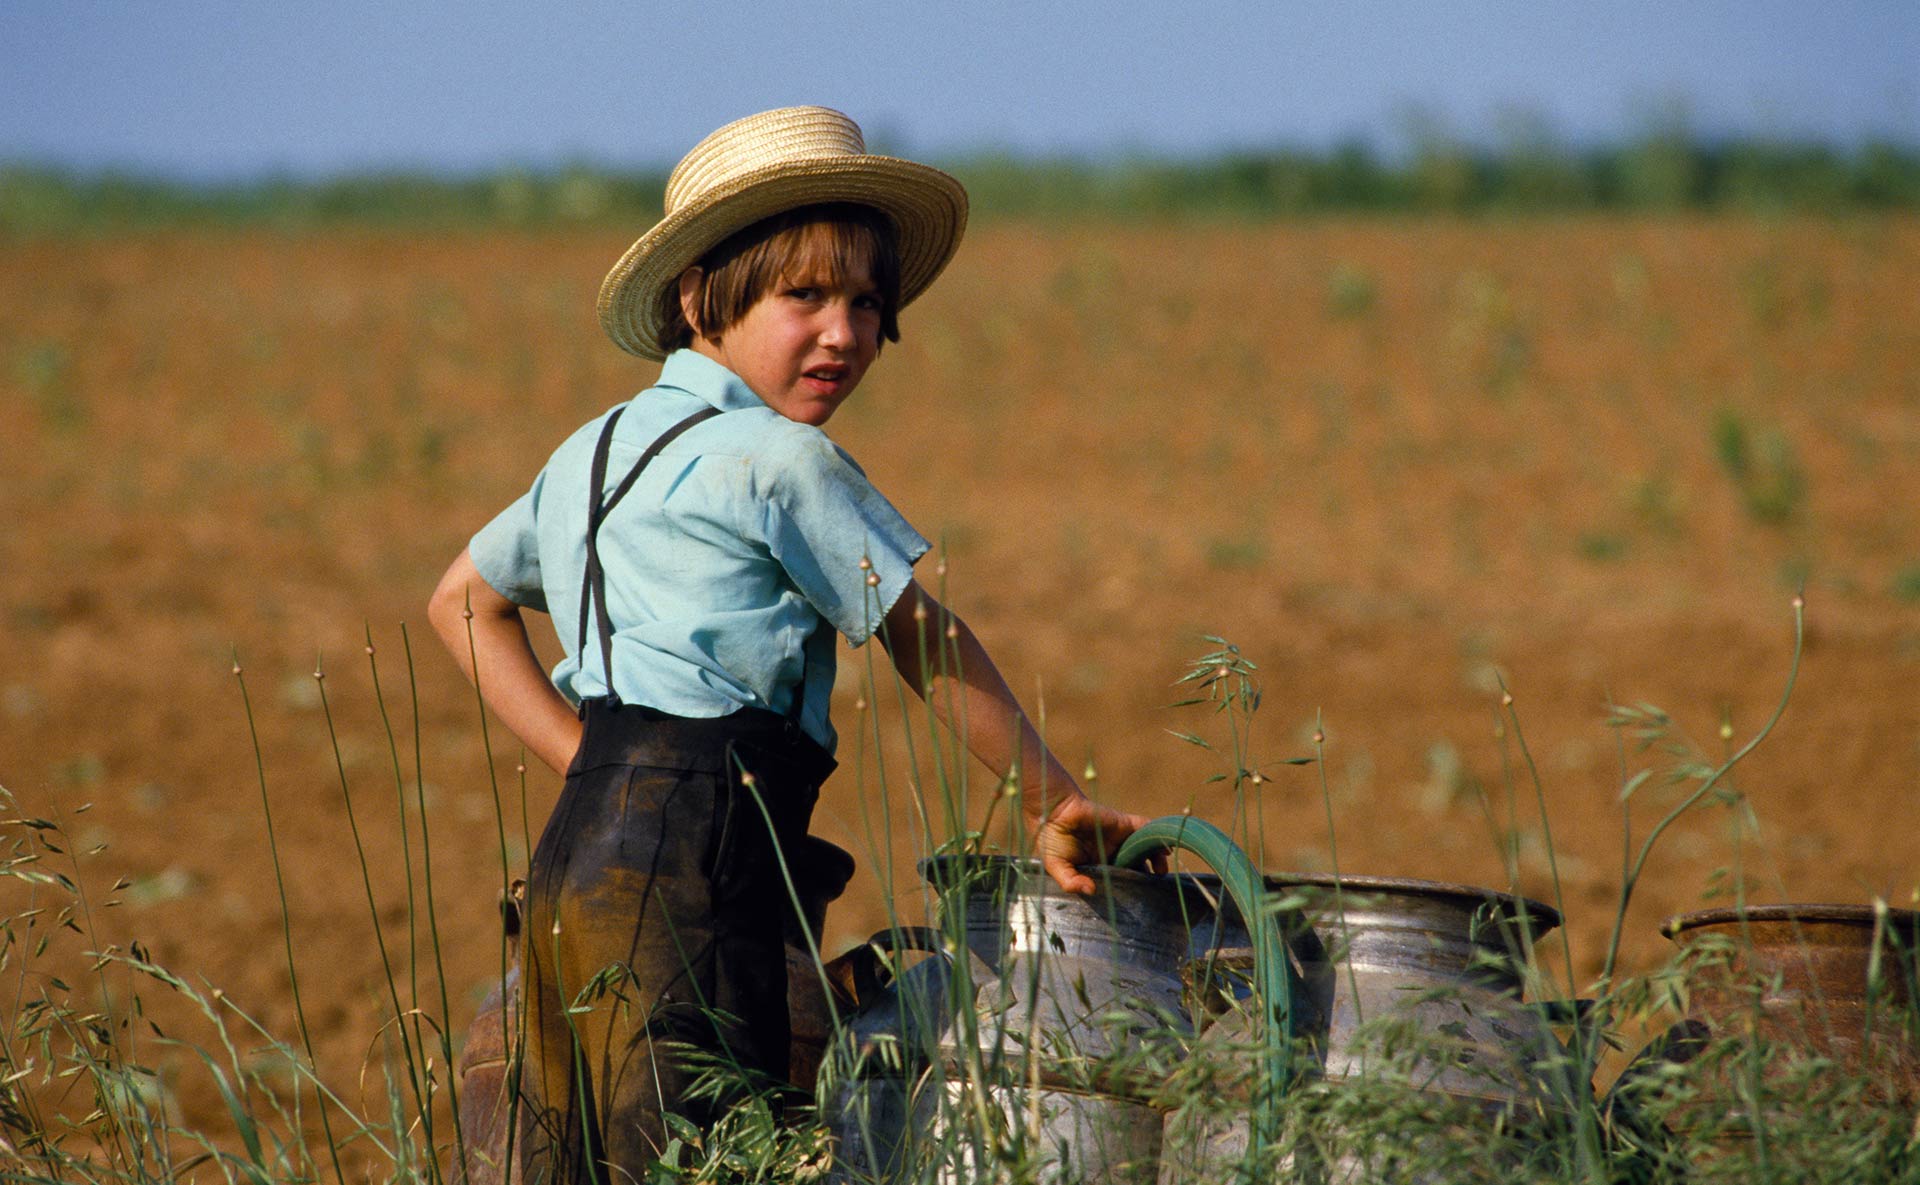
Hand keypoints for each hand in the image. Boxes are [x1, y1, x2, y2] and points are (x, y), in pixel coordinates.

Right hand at [1034, 795, 1165, 894]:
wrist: (1050, 810)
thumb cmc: (1051, 839)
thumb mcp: (1056, 867)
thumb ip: (1070, 882)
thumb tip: (1091, 891)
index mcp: (1098, 866)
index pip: (1120, 880)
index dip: (1131, 890)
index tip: (1139, 903)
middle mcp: (1112, 853)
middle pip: (1137, 866)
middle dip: (1148, 878)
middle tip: (1157, 890)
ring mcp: (1119, 838)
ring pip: (1144, 849)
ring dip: (1156, 860)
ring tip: (1162, 872)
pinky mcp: (1122, 823)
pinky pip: (1144, 828)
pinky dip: (1156, 836)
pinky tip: (1165, 850)